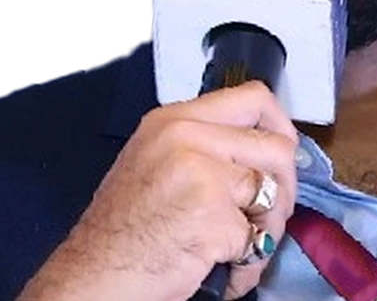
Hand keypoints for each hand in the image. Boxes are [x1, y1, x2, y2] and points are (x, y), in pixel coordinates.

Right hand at [16, 81, 297, 300]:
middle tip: (273, 212)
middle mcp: (187, 136)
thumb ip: (205, 144)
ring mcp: (200, 173)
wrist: (90, 280)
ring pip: (273, 192)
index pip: (252, 96)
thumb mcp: (155, 160)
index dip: (279, 125)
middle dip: (286, 186)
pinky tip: (226, 272)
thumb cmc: (120, 231)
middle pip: (276, 146)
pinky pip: (256, 238)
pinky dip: (248, 263)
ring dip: (268, 228)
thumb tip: (263, 147)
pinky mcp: (211, 215)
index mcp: (174, 119)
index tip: (284, 150)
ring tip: (245, 248)